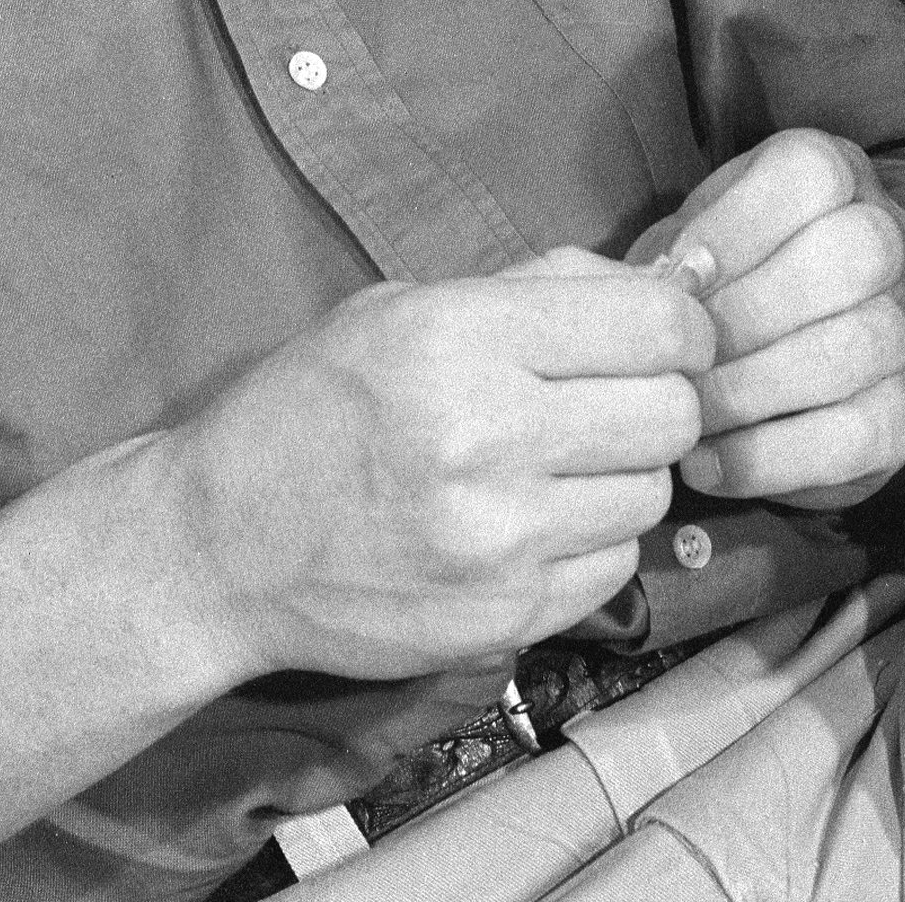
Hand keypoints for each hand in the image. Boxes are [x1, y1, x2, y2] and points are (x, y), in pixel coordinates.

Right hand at [158, 251, 710, 683]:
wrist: (223, 544)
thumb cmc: (311, 405)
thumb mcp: (396, 308)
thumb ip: (527, 290)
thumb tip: (658, 291)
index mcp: (455, 336)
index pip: (651, 327)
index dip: (681, 327)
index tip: (666, 335)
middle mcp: (487, 435)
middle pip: (671, 412)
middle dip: (657, 397)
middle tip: (610, 398)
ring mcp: (503, 538)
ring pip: (652, 492)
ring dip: (622, 472)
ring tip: (557, 461)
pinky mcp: (511, 615)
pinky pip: (617, 565)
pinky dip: (593, 539)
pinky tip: (533, 519)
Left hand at [629, 129, 904, 512]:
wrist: (769, 352)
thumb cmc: (717, 277)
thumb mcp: (690, 238)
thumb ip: (675, 252)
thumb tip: (655, 292)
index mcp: (836, 176)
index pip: (812, 176)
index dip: (736, 227)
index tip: (676, 276)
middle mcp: (893, 242)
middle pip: (851, 258)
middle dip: (748, 312)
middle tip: (680, 353)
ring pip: (856, 350)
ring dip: (752, 389)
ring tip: (685, 412)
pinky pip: (859, 437)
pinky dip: (771, 457)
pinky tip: (708, 463)